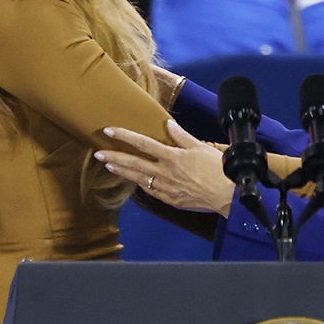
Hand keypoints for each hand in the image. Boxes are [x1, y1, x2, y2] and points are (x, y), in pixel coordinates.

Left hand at [96, 121, 234, 215]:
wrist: (226, 194)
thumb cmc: (217, 169)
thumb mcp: (199, 147)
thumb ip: (181, 136)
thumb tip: (168, 124)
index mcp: (172, 156)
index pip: (142, 143)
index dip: (124, 136)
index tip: (110, 131)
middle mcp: (165, 172)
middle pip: (133, 163)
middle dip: (114, 157)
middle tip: (97, 153)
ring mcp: (166, 188)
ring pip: (138, 178)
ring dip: (122, 171)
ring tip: (109, 165)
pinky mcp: (170, 199)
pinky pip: (151, 191)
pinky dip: (141, 184)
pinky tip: (134, 180)